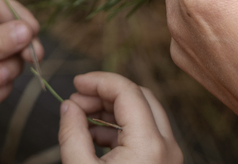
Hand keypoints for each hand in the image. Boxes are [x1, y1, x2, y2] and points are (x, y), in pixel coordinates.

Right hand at [58, 72, 182, 163]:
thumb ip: (72, 135)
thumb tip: (68, 106)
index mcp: (149, 145)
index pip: (127, 92)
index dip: (98, 81)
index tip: (76, 83)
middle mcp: (167, 146)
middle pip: (140, 98)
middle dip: (106, 94)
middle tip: (77, 100)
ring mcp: (169, 156)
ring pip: (144, 114)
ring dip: (112, 111)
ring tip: (81, 118)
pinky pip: (145, 134)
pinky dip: (120, 129)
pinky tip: (94, 135)